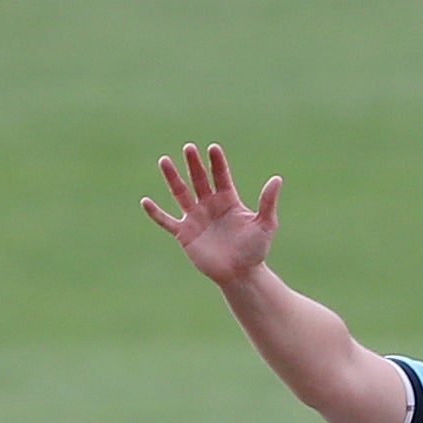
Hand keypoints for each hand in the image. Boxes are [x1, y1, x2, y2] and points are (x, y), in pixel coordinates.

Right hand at [141, 143, 280, 288]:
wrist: (241, 275)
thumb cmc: (255, 250)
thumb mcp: (265, 225)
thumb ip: (267, 202)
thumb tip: (277, 179)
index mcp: (228, 200)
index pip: (220, 175)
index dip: (217, 162)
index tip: (213, 148)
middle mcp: (209, 205)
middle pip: (199, 179)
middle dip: (194, 164)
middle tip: (189, 147)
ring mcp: (195, 218)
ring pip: (180, 193)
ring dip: (172, 178)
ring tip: (164, 160)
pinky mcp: (184, 234)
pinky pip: (166, 221)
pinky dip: (155, 213)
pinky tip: (145, 201)